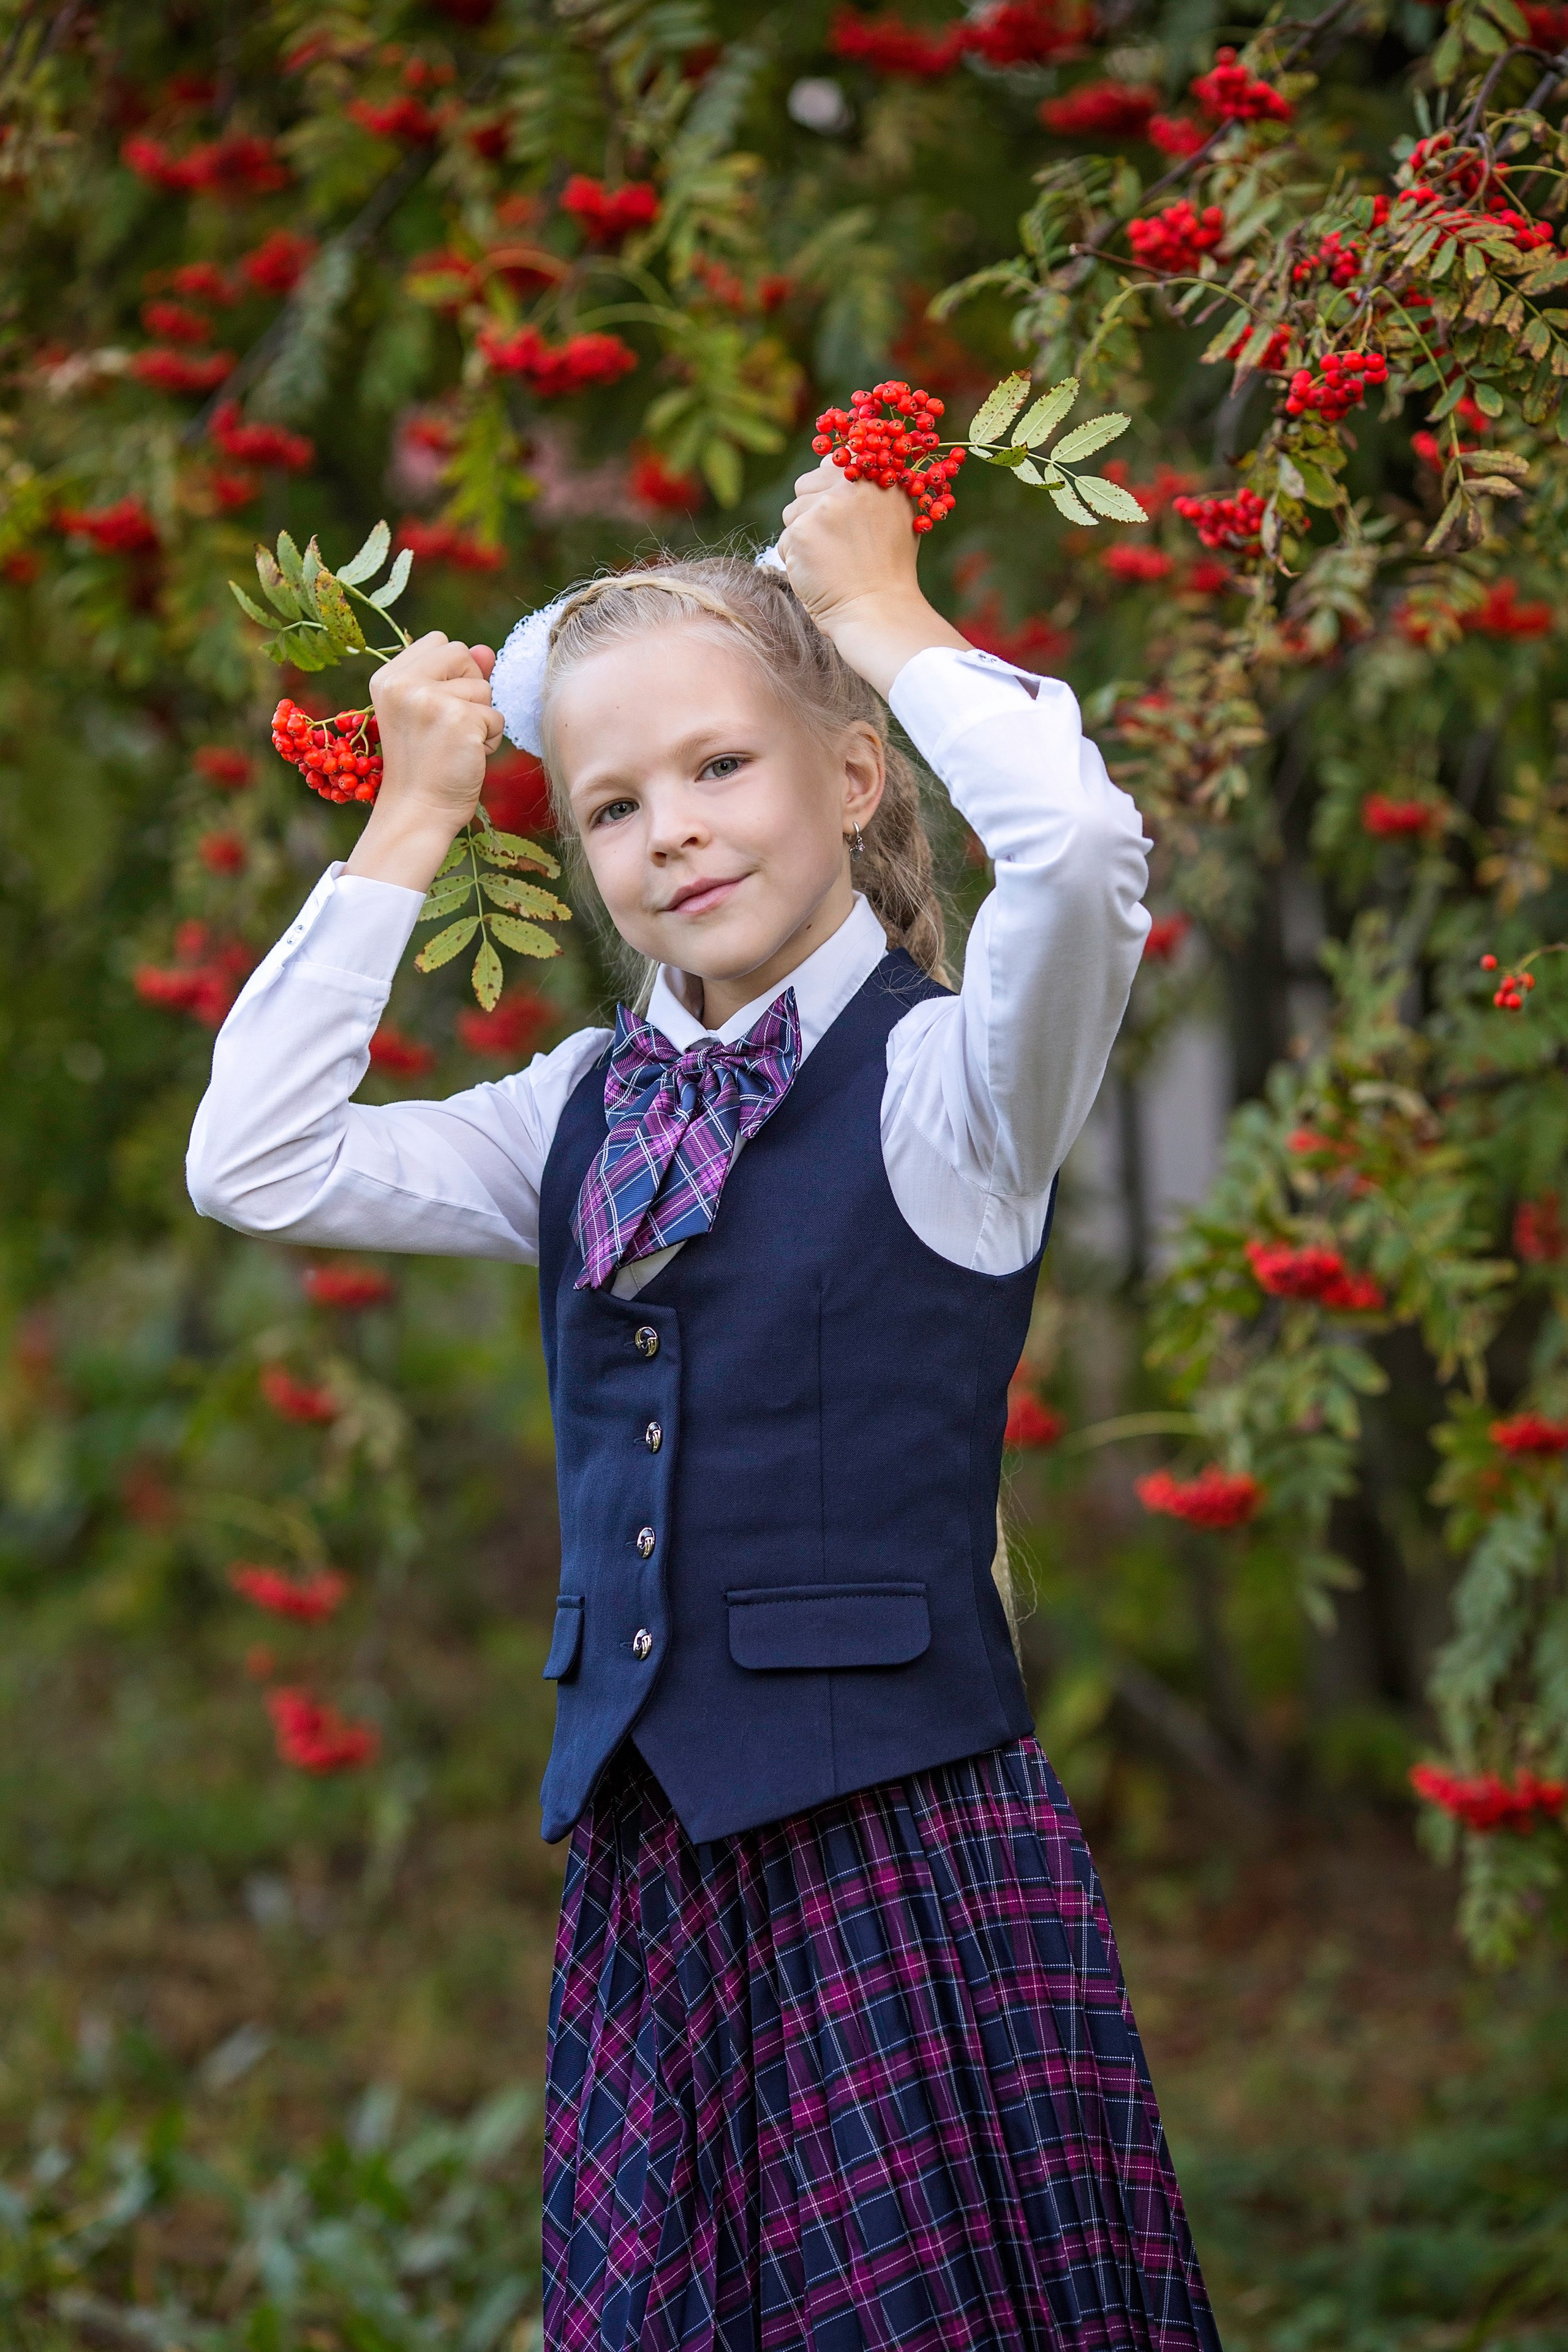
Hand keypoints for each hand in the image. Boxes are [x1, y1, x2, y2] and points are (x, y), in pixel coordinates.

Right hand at [346, 633, 504, 891]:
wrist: (418, 811)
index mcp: (388, 677)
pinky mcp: (459, 719)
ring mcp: (430, 699)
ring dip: (481, 718)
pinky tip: (466, 757)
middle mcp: (403, 683)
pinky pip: (497, 716)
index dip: (452, 670)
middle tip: (448, 725)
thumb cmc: (426, 764)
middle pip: (462, 653)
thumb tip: (486, 650)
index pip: (439, 641)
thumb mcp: (432, 711)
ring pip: (484, 687)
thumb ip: (456, 676)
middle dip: (469, 687)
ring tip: (455, 744)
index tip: (439, 705)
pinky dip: (490, 739)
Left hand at [778, 459, 964, 698]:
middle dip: (811, 512)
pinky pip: (785, 540)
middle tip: (835, 546)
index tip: (834, 514)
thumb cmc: (890, 575)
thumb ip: (872, 490)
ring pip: (792, 513)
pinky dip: (796, 562)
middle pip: (806, 485)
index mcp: (878, 476)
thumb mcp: (898, 520)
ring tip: (830, 563)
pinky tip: (820, 576)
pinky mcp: (802, 530)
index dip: (828, 488)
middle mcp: (853, 483)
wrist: (881, 612)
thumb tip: (839, 466)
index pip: (834, 461)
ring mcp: (826, 505)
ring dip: (802, 538)